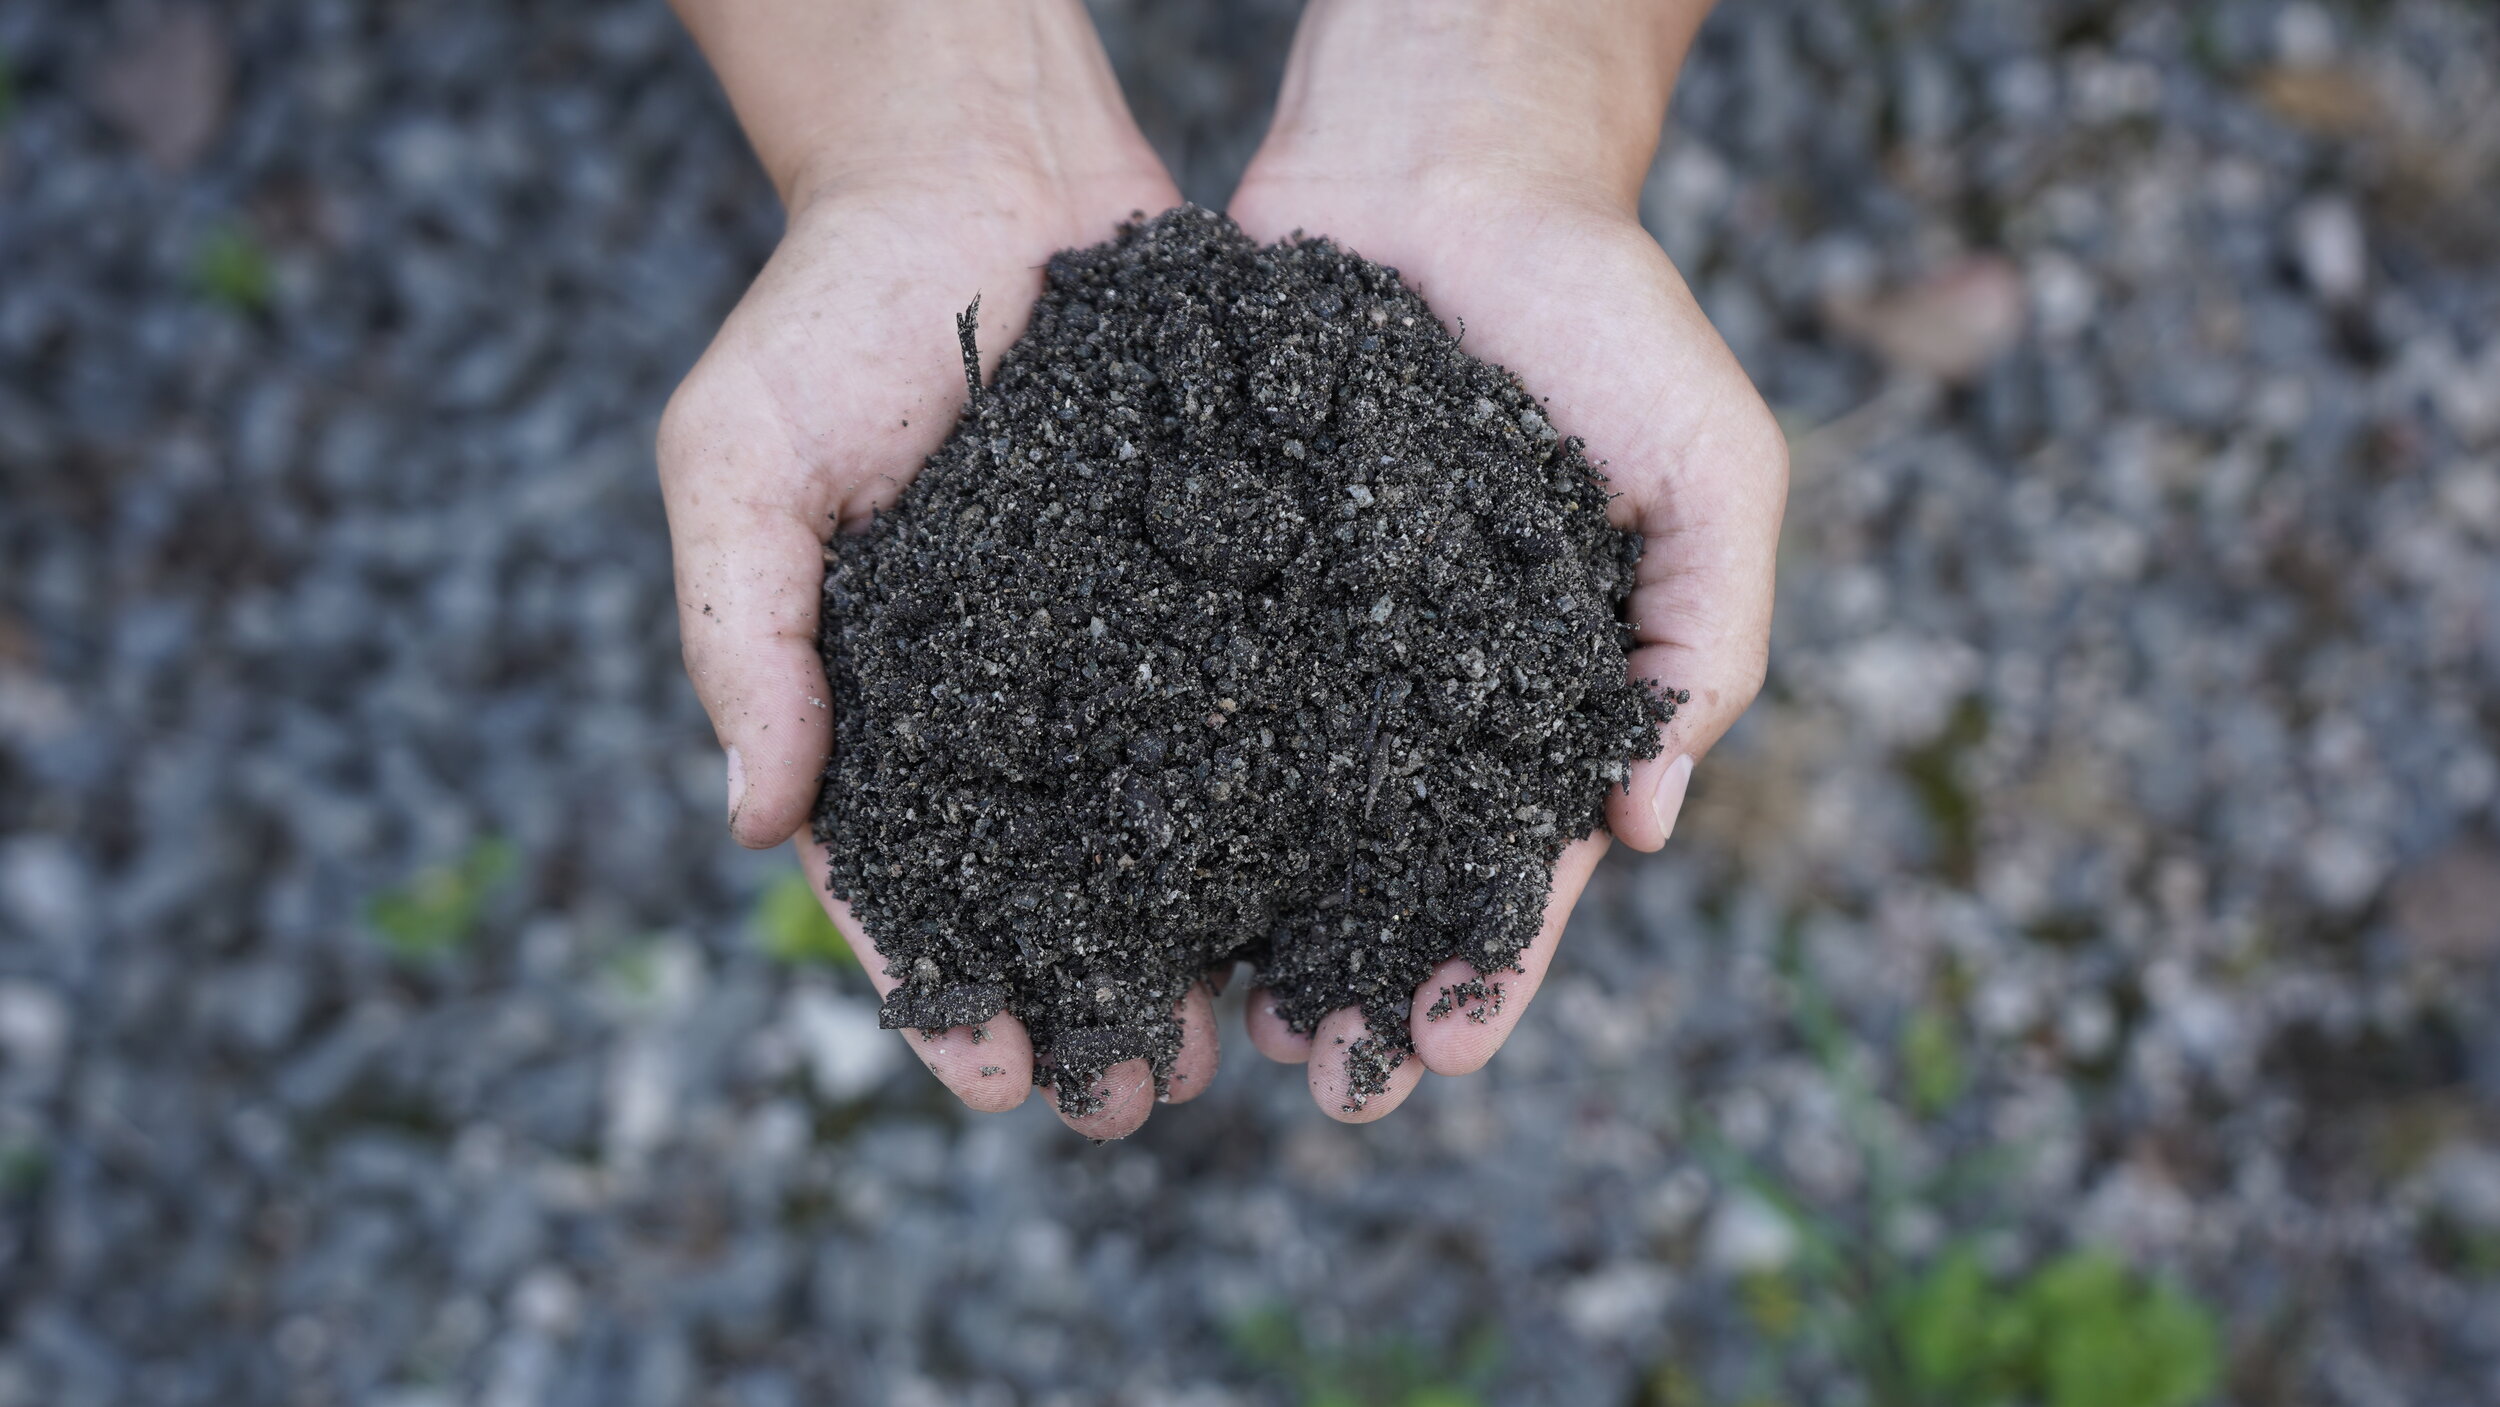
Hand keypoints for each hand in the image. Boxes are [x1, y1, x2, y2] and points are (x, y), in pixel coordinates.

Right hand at [659, 0, 1194, 1134]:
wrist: (978, 173)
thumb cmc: (827, 318)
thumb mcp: (738, 465)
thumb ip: (743, 634)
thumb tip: (751, 820)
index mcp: (882, 704)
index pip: (901, 876)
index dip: (941, 983)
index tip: (990, 1073)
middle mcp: (1008, 702)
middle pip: (1046, 888)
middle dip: (1086, 1002)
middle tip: (1136, 1100)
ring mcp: (1116, 652)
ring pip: (1160, 829)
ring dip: (1193, 945)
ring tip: (1237, 1042)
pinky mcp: (1215, 588)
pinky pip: (1251, 711)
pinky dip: (1281, 805)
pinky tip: (1323, 884)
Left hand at [1223, 0, 1786, 1121]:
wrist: (1450, 166)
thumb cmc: (1607, 313)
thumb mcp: (1710, 467)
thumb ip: (1707, 633)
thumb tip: (1653, 821)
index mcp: (1538, 687)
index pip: (1515, 858)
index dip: (1485, 962)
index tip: (1438, 1049)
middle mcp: (1416, 683)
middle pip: (1380, 866)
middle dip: (1352, 976)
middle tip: (1307, 1070)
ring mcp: (1311, 632)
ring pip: (1272, 806)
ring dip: (1247, 917)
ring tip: (1211, 1015)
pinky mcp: (1216, 565)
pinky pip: (1183, 685)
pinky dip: (1158, 777)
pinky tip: (1120, 861)